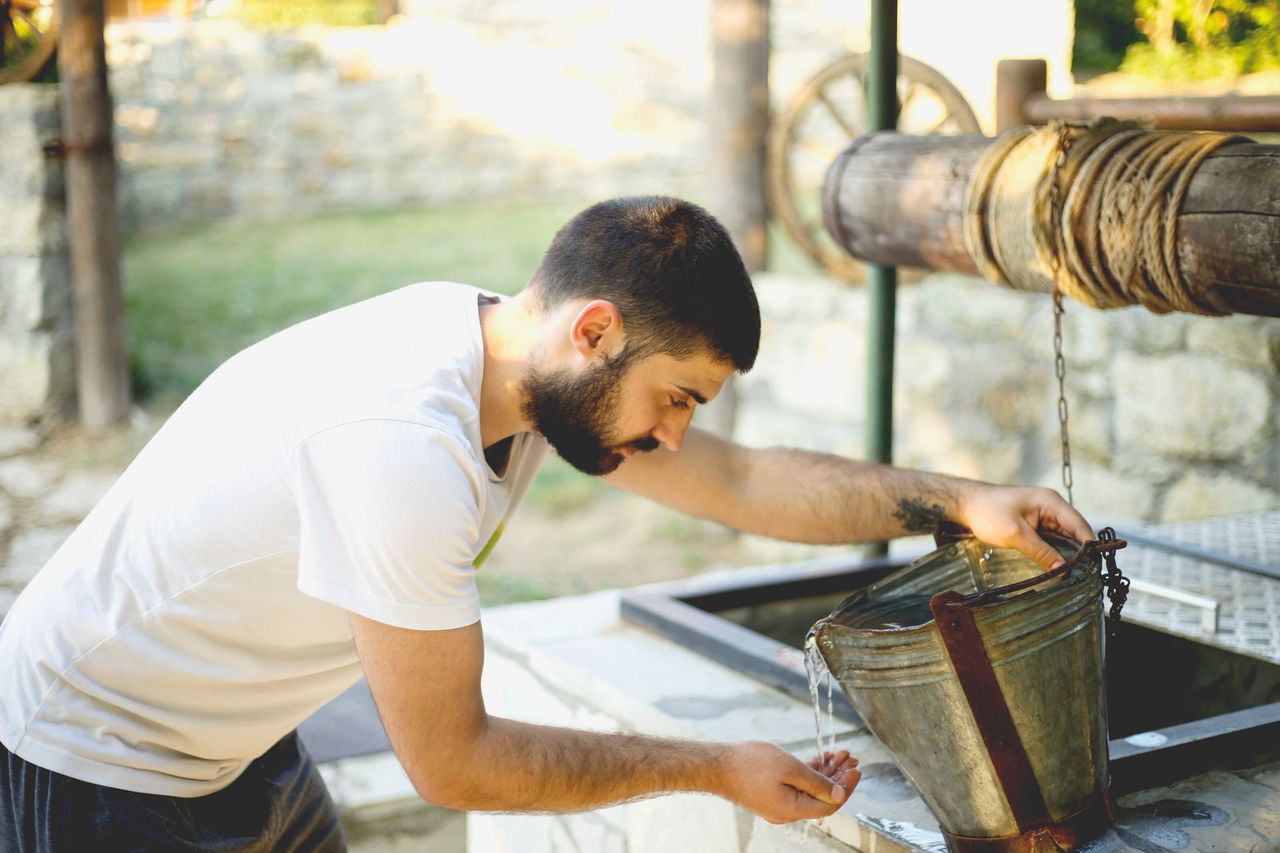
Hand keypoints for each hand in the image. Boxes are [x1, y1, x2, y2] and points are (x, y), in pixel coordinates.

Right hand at [719, 741, 859, 823]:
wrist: (717, 765)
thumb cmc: (749, 764)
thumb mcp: (789, 768)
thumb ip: (816, 782)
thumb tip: (839, 795)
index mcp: (793, 810)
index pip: (830, 804)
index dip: (846, 787)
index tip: (856, 769)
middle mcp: (788, 812)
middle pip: (821, 796)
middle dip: (838, 777)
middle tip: (851, 758)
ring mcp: (779, 803)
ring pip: (810, 789)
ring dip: (825, 772)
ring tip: (839, 753)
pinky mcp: (771, 794)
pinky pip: (796, 786)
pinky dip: (809, 773)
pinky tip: (820, 758)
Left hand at [958, 484, 1093, 570]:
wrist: (966, 504)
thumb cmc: (988, 513)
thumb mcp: (1015, 534)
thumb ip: (1041, 551)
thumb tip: (1063, 570)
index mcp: (1051, 502)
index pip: (1079, 525)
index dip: (1089, 546)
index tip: (1094, 567)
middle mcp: (1053, 507)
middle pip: (1076, 533)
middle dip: (1082, 553)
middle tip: (1086, 576)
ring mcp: (1045, 515)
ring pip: (1066, 538)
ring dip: (1069, 554)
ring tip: (1075, 575)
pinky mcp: (1037, 524)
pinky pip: (1053, 540)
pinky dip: (1057, 553)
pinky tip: (1059, 568)